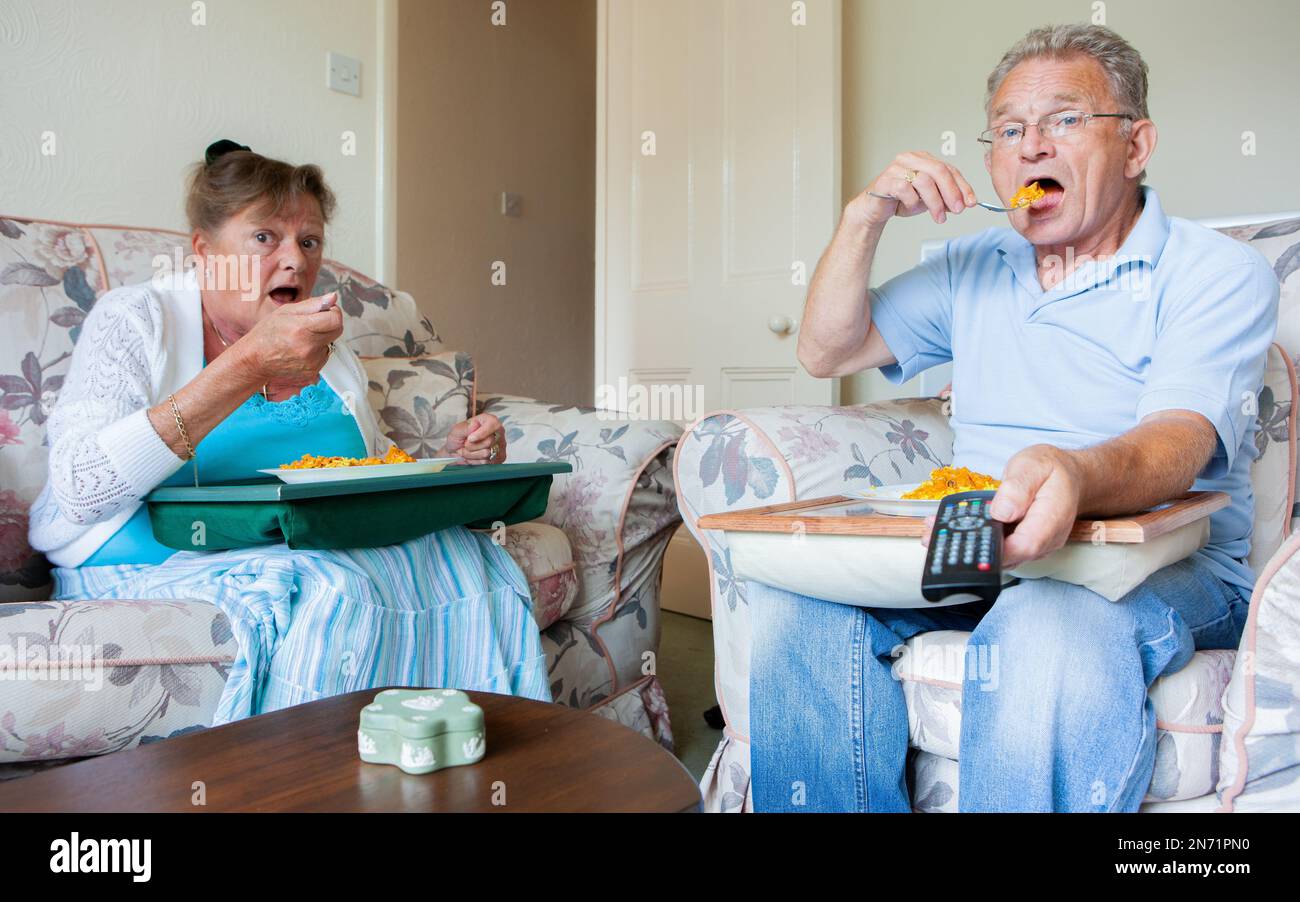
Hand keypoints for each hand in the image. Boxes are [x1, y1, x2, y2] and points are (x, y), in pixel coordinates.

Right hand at [241, 292, 342, 385]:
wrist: (255, 360)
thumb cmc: (266, 334)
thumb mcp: (285, 311)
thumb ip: (312, 304)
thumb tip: (332, 298)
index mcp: (302, 329)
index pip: (335, 319)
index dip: (333, 312)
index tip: (325, 310)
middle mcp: (308, 348)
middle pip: (337, 331)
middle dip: (329, 323)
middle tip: (312, 322)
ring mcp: (312, 362)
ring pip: (330, 343)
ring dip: (321, 338)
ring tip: (301, 338)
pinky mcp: (313, 372)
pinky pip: (324, 356)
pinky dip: (317, 351)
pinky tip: (301, 349)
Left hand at [443, 414, 506, 465]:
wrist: (454, 453)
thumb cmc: (457, 439)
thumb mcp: (457, 431)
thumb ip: (466, 428)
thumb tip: (475, 424)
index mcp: (488, 420)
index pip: (493, 424)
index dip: (482, 433)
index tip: (470, 438)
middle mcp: (497, 432)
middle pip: (489, 441)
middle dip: (472, 446)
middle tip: (466, 444)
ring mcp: (500, 445)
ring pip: (487, 453)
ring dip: (472, 454)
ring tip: (468, 451)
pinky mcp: (499, 458)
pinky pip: (488, 462)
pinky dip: (476, 461)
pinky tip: (473, 457)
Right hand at [846, 151, 977, 228]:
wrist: (874, 210)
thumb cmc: (900, 201)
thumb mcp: (928, 200)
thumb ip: (945, 198)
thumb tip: (963, 203)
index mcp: (923, 159)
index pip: (949, 169)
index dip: (963, 186)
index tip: (971, 202)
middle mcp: (911, 159)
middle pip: (939, 170)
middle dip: (952, 192)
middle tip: (958, 209)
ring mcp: (897, 167)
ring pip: (924, 180)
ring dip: (935, 202)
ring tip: (939, 217)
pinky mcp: (886, 179)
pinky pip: (905, 189)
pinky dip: (913, 202)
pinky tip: (912, 208)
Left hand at [920, 445, 1082, 568]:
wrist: (1067, 477)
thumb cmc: (1051, 470)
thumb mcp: (1034, 466)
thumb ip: (1018, 488)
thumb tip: (1002, 512)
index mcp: (1051, 520)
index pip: (1025, 546)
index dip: (995, 550)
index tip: (966, 541)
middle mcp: (1043, 540)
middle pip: (1006, 556)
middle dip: (970, 550)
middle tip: (937, 538)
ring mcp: (1031, 545)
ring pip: (998, 555)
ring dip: (967, 546)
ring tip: (935, 532)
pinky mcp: (1019, 544)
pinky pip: (996, 546)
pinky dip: (973, 539)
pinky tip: (948, 529)